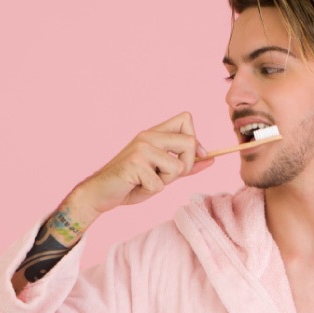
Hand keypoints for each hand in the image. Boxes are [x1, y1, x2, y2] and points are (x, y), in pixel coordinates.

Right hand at [65, 112, 213, 217]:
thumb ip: (186, 166)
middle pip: (190, 142)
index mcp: (154, 133)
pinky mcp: (134, 164)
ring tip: (146, 182)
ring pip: (177, 166)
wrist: (100, 193)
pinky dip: (150, 191)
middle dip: (186, 166)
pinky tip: (136, 187)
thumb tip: (212, 159)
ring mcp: (141, 149)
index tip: (196, 157)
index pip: (186, 119)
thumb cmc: (132, 183)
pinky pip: (159, 184)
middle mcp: (148, 136)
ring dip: (165, 182)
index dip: (196, 140)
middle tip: (166, 176)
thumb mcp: (163, 174)